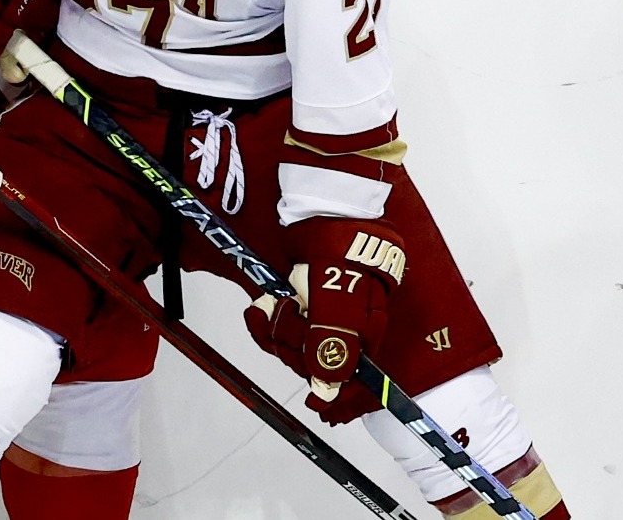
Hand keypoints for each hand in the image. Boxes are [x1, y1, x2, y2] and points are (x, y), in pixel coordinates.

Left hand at [242, 217, 405, 424]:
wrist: (325, 210)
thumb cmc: (341, 253)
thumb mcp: (339, 299)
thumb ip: (334, 340)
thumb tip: (329, 384)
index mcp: (365, 334)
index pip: (358, 379)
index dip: (342, 398)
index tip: (325, 413)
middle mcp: (346, 330)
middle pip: (317, 364)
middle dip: (292, 350)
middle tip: (282, 320)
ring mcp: (322, 317)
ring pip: (295, 347)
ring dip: (276, 333)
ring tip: (267, 309)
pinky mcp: (302, 304)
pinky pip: (282, 328)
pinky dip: (267, 323)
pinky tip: (257, 312)